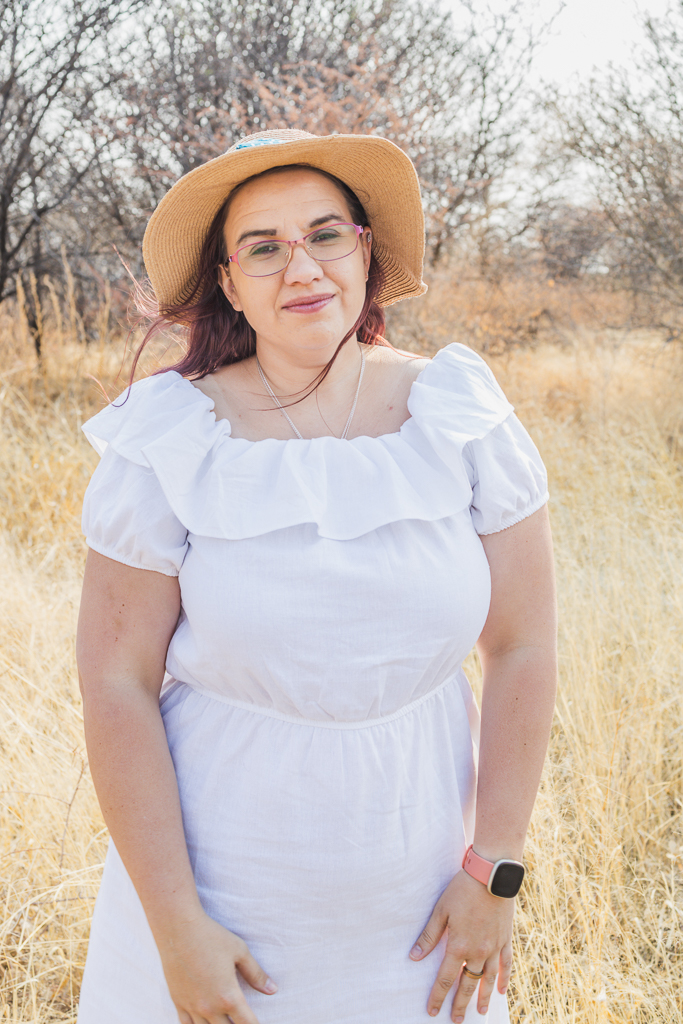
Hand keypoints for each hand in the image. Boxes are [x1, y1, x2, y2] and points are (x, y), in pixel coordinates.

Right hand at [154, 910, 276, 1023]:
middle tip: (242, 1019)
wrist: (178, 928)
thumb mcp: (240, 951)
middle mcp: (209, 1008)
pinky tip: (204, 1023)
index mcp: (228, 996)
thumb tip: (273, 990)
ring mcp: (191, 1007)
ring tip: (226, 1021)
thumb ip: (256, 974)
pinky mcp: (178, 1001)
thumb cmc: (212, 936)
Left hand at [409, 869, 513, 1020]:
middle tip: (456, 1020)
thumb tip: (414, 957)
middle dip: (460, 1004)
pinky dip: (504, 978)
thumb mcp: (441, 910)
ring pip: (488, 979)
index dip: (438, 996)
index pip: (445, 978)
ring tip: (480, 1012)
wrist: (492, 876)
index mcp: (459, 946)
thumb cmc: (462, 890)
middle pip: (467, 984)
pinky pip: (506, 965)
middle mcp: (478, 952)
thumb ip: (429, 936)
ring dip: (482, 997)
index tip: (432, 1011)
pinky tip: (501, 990)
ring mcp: (494, 947)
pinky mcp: (506, 939)